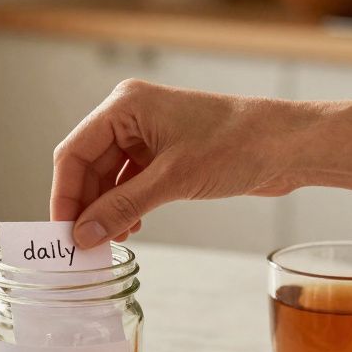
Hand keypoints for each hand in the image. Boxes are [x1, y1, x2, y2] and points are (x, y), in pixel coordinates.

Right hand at [50, 80, 307, 247]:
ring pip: (109, 177)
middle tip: (83, 245)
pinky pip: (130, 181)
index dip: (64, 195)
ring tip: (109, 241)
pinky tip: (131, 227)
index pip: (73, 152)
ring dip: (106, 209)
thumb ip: (122, 208)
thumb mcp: (172, 180)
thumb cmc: (237, 144)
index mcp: (125, 105)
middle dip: (85, 206)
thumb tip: (82, 235)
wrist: (288, 145)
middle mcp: (131, 115)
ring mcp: (148, 133)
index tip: (62, 233)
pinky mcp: (166, 152)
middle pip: (88, 166)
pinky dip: (126, 205)